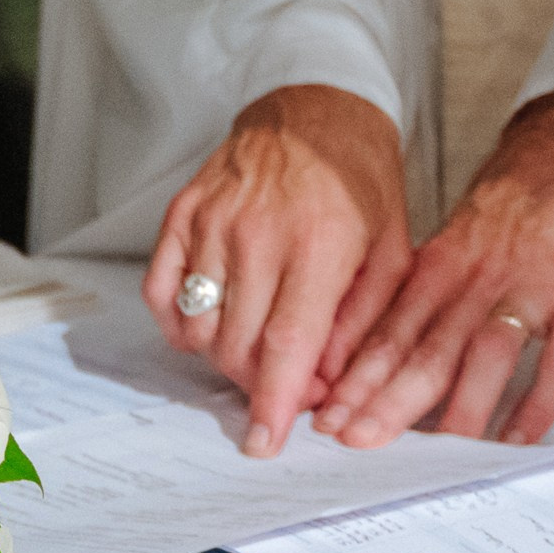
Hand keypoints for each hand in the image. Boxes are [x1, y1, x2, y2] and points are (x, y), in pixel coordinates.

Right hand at [143, 85, 412, 456]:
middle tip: (292, 381)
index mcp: (318, 242)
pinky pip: (162, 293)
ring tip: (258, 345)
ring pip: (198, 327)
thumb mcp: (390, 253)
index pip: (287, 343)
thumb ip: (363, 325)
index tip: (264, 443)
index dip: (275, 401)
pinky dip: (179, 325)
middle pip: (238, 345)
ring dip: (223, 357)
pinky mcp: (182, 213)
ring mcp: (212, 221)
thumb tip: (329, 389)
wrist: (317, 109)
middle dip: (260, 384)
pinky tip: (211, 325)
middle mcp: (258, 233)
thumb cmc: (360, 182)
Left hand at [311, 96, 553, 451]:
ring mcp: (537, 286)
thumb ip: (425, 294)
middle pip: (429, 346)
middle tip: (358, 440)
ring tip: (438, 451)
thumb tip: (374, 353)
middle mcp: (483, 276)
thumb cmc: (520, 199)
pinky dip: (540, 401)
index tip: (329, 416)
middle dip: (389, 399)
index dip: (358, 377)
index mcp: (445, 263)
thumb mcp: (459, 235)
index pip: (392, 328)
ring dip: (460, 407)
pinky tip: (521, 436)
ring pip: (487, 352)